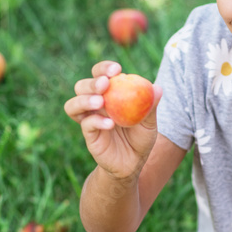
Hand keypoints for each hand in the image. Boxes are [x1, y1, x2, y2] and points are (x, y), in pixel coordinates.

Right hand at [64, 61, 161, 180]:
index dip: (103, 68)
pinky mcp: (89, 135)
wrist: (134, 163)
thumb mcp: (149, 123)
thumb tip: (157, 88)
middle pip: (81, 86)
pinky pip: (86, 124)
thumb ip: (151, 106)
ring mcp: (89, 119)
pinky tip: (110, 124)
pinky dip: (96, 121)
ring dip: (85, 99)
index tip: (116, 69)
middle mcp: (95, 104)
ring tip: (100, 102)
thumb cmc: (140, 139)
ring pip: (73, 104)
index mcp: (109, 95)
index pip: (100, 75)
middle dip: (91, 82)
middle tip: (105, 83)